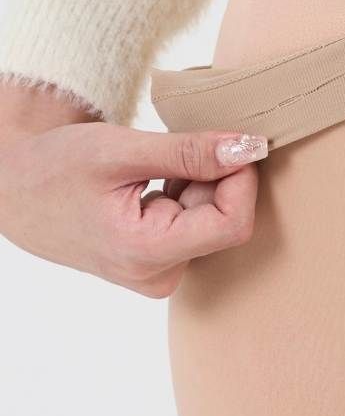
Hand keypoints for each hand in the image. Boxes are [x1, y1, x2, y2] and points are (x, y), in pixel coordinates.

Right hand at [0, 101, 266, 296]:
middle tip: (174, 148)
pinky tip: (150, 182)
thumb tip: (250, 147)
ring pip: (212, 218)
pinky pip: (195, 222)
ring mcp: (157, 271)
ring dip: (197, 183)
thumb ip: (190, 152)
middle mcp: (158, 274)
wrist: (12, 192)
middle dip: (215, 177)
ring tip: (152, 167)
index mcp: (147, 253)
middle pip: (225, 219)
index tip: (227, 141)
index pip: (234, 223)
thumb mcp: (121, 151)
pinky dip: (185, 192)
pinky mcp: (157, 261)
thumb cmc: (56, 168)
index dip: (241, 177)